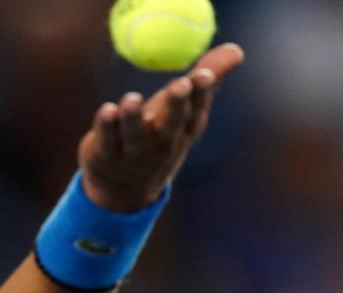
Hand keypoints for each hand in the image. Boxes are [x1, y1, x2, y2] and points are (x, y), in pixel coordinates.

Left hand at [78, 43, 244, 212]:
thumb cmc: (159, 137)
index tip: (204, 74)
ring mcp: (134, 153)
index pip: (195, 110)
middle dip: (176, 106)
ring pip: (135, 135)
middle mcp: (161, 143)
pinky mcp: (105, 156)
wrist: (125, 191)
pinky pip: (106, 140)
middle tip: (180, 84)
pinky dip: (105, 126)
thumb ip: (205, 80)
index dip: (200, 94)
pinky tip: (107, 110)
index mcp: (183, 130)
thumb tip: (236, 50)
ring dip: (133, 118)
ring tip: (131, 99)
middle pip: (170, 125)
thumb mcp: (183, 113)